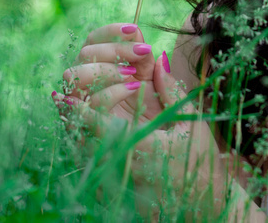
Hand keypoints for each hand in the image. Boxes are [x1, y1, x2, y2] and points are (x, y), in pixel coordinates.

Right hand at [55, 23, 163, 126]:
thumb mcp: (152, 80)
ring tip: (134, 74)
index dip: (109, 31)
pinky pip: (86, 105)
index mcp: (98, 68)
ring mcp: (78, 106)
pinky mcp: (82, 127)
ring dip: (106, 70)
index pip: (91, 40)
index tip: (134, 29)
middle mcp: (84, 84)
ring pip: (74, 77)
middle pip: (82, 54)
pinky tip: (133, 89)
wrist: (160, 147)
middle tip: (142, 52)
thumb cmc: (153, 113)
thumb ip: (144, 56)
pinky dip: (110, 92)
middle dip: (113, 49)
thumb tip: (136, 32)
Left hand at [55, 51, 234, 220]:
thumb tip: (159, 62)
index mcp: (144, 149)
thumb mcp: (192, 124)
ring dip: (76, 133)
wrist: (206, 207)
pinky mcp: (120, 193)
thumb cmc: (203, 163)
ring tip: (68, 114)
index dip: (80, 112)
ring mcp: (122, 183)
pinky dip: (86, 150)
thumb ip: (172, 93)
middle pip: (84, 141)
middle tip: (61, 98)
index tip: (65, 97)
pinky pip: (94, 170)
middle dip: (72, 119)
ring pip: (86, 156)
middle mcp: (127, 168)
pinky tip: (83, 136)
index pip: (101, 128)